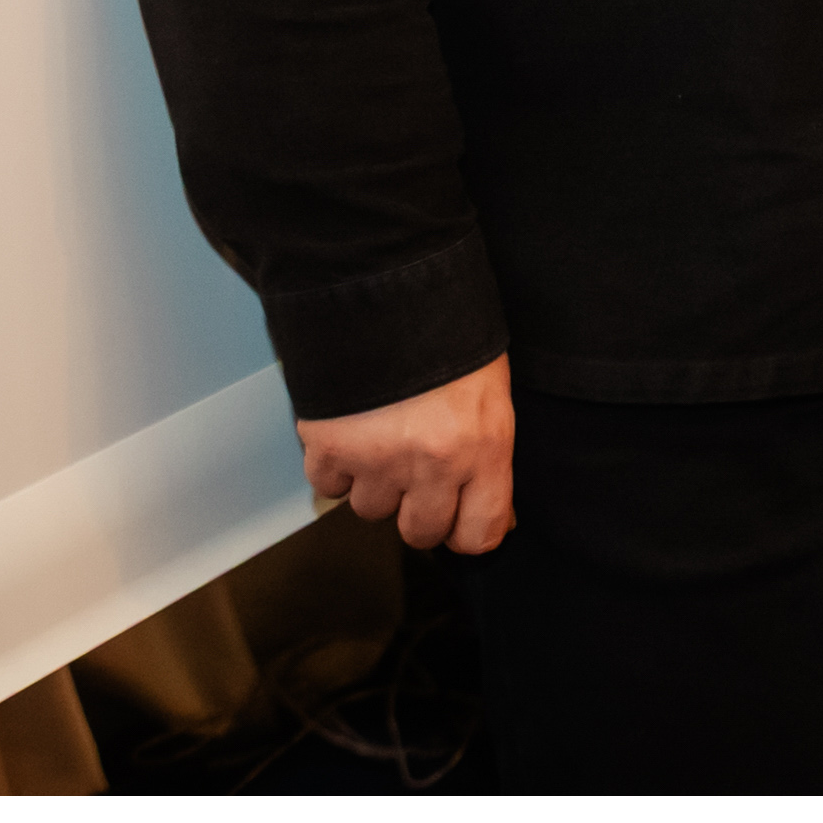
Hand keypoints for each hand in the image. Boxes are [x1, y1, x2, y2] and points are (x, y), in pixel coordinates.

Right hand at [295, 352, 513, 553]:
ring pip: (370, 510)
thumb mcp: (492, 392)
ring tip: (384, 437)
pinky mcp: (329, 448)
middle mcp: (432, 464)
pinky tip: (351, 433)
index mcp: (484, 447)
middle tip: (418, 474)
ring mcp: (377, 460)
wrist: (387, 288)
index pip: (480, 535)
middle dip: (418, 511)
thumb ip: (490, 455)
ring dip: (375, 484)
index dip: (468, 531)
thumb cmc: (450, 333)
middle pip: (419, 533)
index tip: (461, 518)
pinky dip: (336, 469)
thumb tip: (494, 516)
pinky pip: (329, 488)